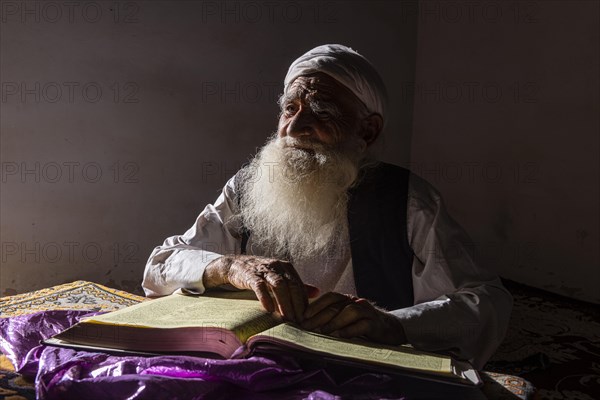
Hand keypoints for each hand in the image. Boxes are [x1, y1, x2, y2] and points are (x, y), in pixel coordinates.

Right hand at [203, 255, 318, 322]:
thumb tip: (317, 292)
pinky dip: (265, 297)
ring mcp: (264, 270)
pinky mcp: (251, 274)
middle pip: (292, 286)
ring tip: (287, 319)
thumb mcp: (280, 277)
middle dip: (297, 305)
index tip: (306, 319)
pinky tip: (268, 309)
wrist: (235, 265)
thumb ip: (297, 285)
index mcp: (287, 267)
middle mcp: (278, 266)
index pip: (300, 286)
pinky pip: (260, 286)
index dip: (304, 303)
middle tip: (299, 322)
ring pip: (279, 286)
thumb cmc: (260, 274)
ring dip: (285, 303)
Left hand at [301, 292, 406, 344]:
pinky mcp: (376, 324)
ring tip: (323, 331)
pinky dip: (351, 330)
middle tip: (307, 326)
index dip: (316, 305)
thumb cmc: (362, 323)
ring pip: (350, 312)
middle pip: (337, 306)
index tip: (303, 315)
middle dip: (319, 316)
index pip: (330, 297)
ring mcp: (367, 312)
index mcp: (348, 299)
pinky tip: (341, 336)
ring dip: (335, 322)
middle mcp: (357, 302)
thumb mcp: (347, 317)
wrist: (389, 329)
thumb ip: (332, 316)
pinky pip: (363, 325)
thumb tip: (309, 323)